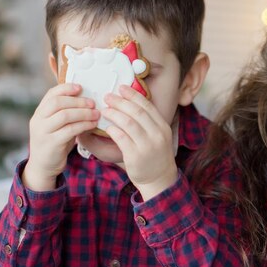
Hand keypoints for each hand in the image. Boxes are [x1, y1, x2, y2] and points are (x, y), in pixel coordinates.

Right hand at [25, 83, 98, 190]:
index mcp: (40, 112)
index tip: (81, 87)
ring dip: (83, 113)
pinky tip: (92, 124)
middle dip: (78, 101)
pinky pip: (70, 130)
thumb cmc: (55, 142)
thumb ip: (65, 112)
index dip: (66, 88)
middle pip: (58, 102)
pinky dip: (83, 125)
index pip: (51, 94)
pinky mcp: (51, 143)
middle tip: (93, 103)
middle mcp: (38, 120)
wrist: (43, 167)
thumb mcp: (57, 125)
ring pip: (64, 115)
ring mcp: (43, 132)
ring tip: (96, 114)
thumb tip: (86, 98)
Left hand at [102, 85, 177, 200]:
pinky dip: (113, 130)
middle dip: (121, 102)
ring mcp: (147, 146)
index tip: (122, 87)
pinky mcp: (136, 157)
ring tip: (104, 110)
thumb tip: (128, 105)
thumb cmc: (154, 155)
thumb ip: (147, 122)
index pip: (147, 106)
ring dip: (114, 114)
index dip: (134, 95)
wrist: (159, 179)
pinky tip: (107, 127)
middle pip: (137, 112)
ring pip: (128, 123)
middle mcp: (157, 134)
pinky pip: (121, 138)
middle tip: (108, 96)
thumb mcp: (157, 136)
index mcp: (162, 126)